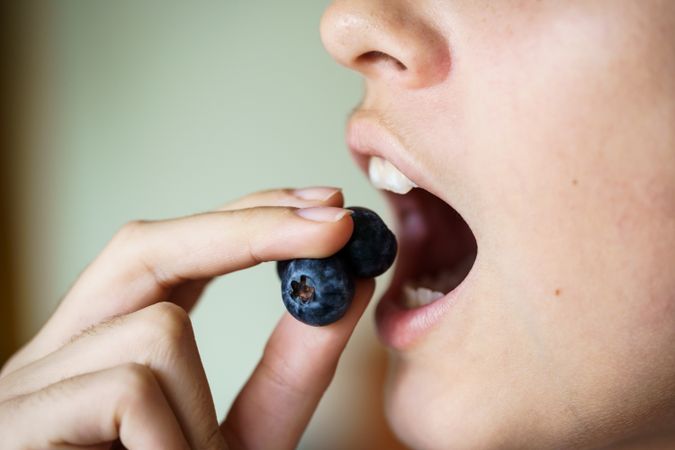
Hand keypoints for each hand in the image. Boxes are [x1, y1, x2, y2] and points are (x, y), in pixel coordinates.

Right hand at [0, 187, 374, 449]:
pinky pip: (130, 393)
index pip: (172, 253)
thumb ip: (288, 369)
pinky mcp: (16, 425)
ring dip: (205, 411)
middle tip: (336, 222)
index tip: (325, 205)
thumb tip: (346, 289)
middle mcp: (58, 352)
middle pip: (146, 246)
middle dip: (250, 229)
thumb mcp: (243, 438)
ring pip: (159, 329)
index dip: (246, 218)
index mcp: (104, 348)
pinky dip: (174, 442)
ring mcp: (27, 387)